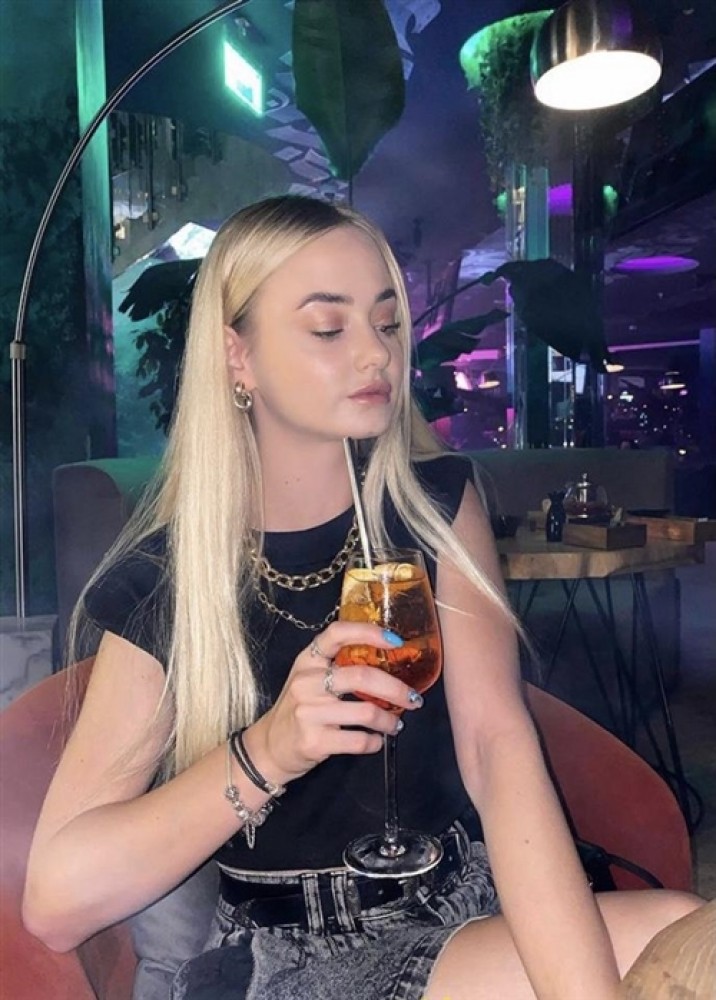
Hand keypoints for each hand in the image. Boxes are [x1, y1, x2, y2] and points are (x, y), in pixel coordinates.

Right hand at [242, 622, 421, 785]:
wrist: (268, 748)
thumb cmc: (298, 709)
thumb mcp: (309, 679)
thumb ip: (338, 667)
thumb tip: (388, 665)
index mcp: (308, 660)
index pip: (337, 634)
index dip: (368, 632)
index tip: (395, 641)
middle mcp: (306, 682)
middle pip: (362, 676)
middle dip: (396, 689)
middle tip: (413, 699)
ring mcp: (309, 712)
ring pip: (366, 712)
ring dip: (389, 720)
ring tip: (395, 724)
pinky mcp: (314, 741)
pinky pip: (359, 741)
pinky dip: (375, 742)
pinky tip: (376, 740)